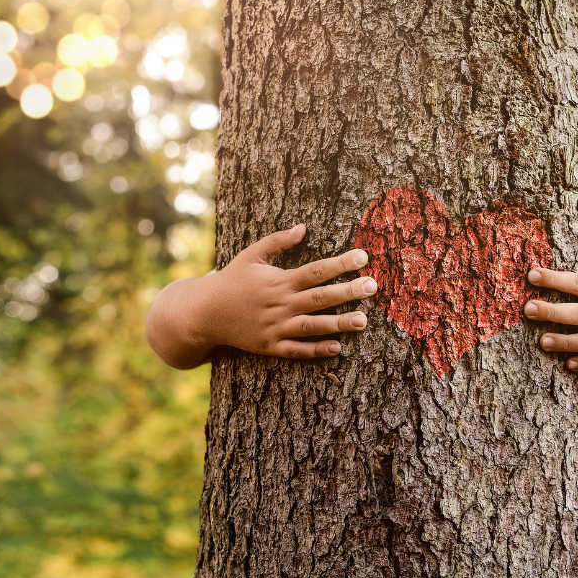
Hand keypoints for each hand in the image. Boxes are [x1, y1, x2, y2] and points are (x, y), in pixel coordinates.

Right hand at [146, 225, 377, 368]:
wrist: (204, 313)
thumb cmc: (232, 280)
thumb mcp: (252, 255)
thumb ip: (278, 241)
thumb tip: (304, 227)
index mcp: (278, 280)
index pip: (316, 270)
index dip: (341, 264)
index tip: (364, 257)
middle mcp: (280, 304)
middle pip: (320, 298)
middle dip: (348, 292)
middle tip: (373, 286)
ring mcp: (275, 327)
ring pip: (312, 326)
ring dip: (339, 324)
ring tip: (364, 321)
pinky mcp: (270, 347)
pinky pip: (296, 350)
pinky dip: (316, 350)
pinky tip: (338, 348)